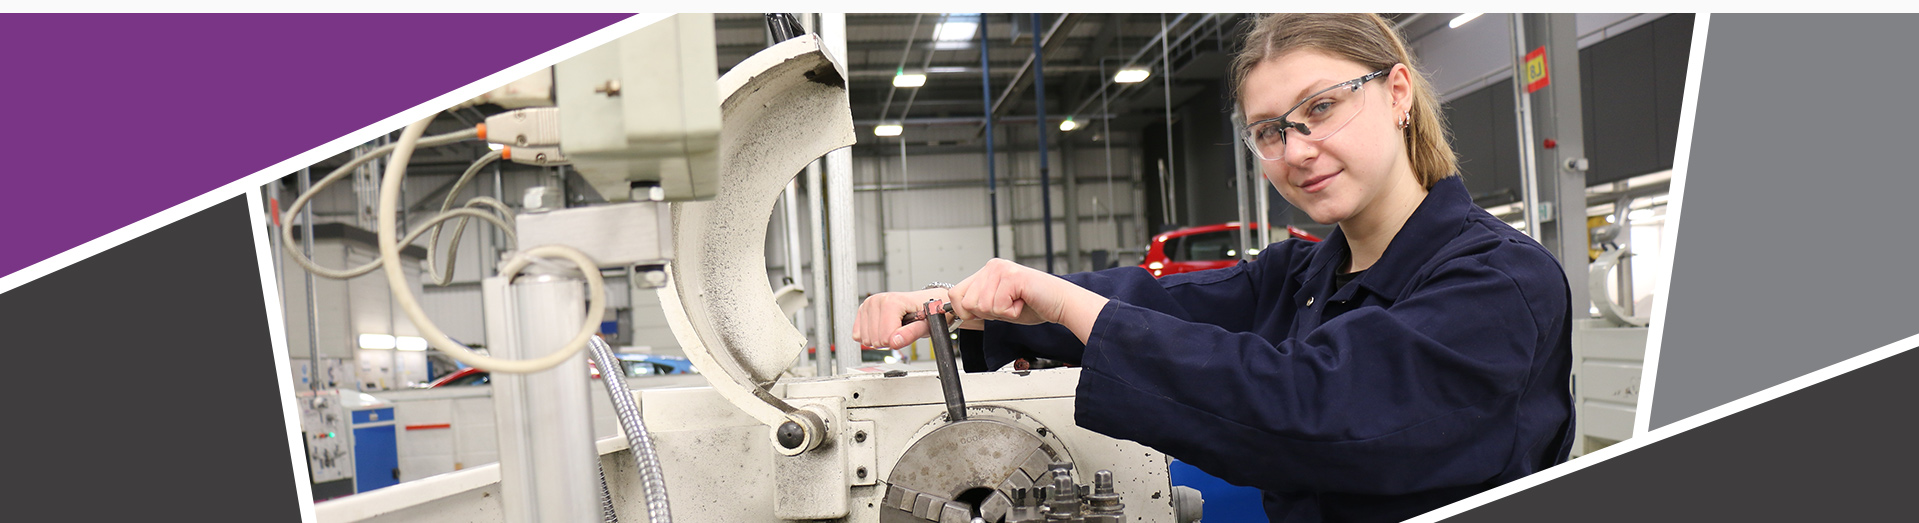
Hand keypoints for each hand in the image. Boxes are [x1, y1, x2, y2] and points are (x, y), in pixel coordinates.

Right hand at [853, 288, 948, 349]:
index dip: (898, 340)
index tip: (907, 330)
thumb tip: (895, 342)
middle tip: (900, 329)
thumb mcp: (925, 324)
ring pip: (865, 340)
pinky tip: (881, 328)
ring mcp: (867, 304)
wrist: (921, 303)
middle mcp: (876, 300)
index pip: (886, 337)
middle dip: (889, 340)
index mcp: (891, 301)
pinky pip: (857, 335)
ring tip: (893, 327)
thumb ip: (911, 334)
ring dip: (880, 339)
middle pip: (875, 340)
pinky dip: (870, 336)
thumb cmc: (925, 312)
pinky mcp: (862, 310)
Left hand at [948, 259, 1107, 341]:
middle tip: (1008, 306)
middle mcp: (992, 267)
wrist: (1060, 303)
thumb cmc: (1033, 304)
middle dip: (987, 314)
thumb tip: (956, 313)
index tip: (982, 315)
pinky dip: (1011, 312)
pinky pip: (998, 306)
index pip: (956, 294)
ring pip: (983, 306)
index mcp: (986, 272)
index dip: (965, 311)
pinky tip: (1023, 302)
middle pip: (967, 302)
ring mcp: (1001, 270)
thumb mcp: (998, 306)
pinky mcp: (1012, 277)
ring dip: (1002, 313)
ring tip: (1017, 303)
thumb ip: (979, 306)